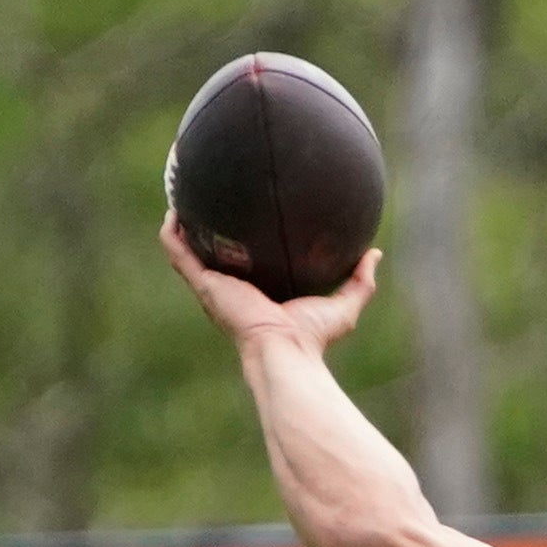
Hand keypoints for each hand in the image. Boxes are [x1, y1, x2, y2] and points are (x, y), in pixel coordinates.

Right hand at [163, 220, 380, 361]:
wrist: (286, 349)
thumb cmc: (312, 336)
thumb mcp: (344, 305)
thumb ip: (360, 281)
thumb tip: (374, 253)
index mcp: (257, 293)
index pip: (245, 265)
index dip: (240, 244)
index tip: (243, 218)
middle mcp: (231, 289)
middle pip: (211, 255)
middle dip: (204, 231)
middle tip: (205, 199)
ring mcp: (215, 286)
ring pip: (187, 251)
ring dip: (180, 227)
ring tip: (178, 197)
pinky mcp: (206, 284)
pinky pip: (179, 254)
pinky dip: (172, 234)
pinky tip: (174, 210)